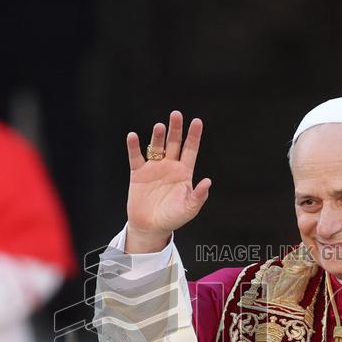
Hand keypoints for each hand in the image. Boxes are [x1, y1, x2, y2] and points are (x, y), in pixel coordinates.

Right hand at [125, 110, 211, 252]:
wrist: (151, 227)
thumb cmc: (172, 218)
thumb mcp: (189, 208)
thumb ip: (199, 195)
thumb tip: (208, 181)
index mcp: (184, 172)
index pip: (190, 150)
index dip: (194, 136)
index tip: (197, 121)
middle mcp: (170, 166)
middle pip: (174, 143)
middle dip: (175, 129)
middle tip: (176, 115)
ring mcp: (154, 168)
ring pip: (156, 147)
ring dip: (157, 136)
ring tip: (159, 127)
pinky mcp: (138, 174)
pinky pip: (135, 157)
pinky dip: (133, 147)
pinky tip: (133, 136)